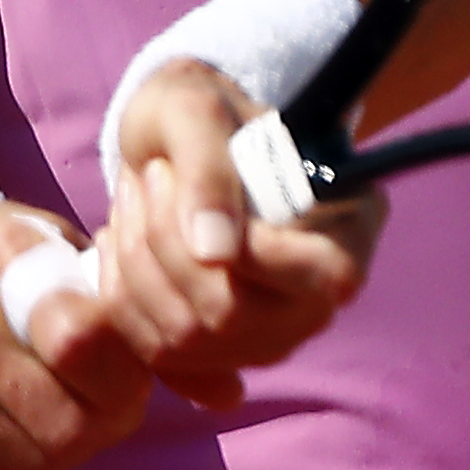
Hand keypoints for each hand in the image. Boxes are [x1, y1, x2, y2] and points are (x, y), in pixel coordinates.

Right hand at [0, 191, 151, 469]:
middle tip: (110, 403)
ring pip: (22, 457)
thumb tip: (149, 341)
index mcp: (2, 251)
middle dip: (101, 422)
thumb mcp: (46, 237)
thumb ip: (96, 286)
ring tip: (67, 411)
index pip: (84, 340)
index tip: (132, 368)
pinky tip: (19, 427)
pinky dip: (11, 460)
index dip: (124, 371)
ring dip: (62, 447)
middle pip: (59, 420)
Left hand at [97, 61, 386, 408]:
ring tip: (133, 199)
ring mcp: (270, 336)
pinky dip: (121, 294)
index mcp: (349, 229)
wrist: (175, 140)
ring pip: (185, 338)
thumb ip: (209, 172)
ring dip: (135, 262)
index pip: (324, 279)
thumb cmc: (199, 112)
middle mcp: (319, 298)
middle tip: (149, 177)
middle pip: (232, 315)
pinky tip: (123, 244)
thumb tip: (215, 253)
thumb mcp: (196, 110)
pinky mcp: (218, 359)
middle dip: (165, 242)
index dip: (250, 248)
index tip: (184, 180)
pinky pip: (158, 355)